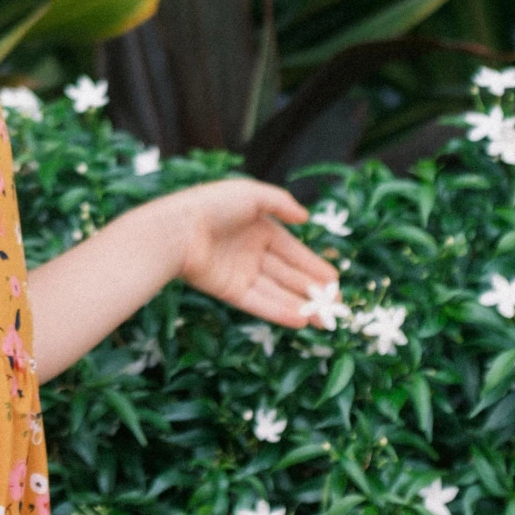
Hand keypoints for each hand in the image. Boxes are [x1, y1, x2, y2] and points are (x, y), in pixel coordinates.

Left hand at [164, 177, 342, 329]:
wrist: (176, 229)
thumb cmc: (213, 205)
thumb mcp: (251, 194)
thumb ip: (280, 203)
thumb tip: (306, 217)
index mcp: (258, 227)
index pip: (292, 250)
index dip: (313, 265)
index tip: (334, 280)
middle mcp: (251, 251)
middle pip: (288, 274)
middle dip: (313, 290)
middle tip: (337, 306)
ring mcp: (240, 272)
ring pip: (277, 292)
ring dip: (301, 306)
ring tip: (326, 320)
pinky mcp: (228, 290)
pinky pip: (259, 303)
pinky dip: (279, 312)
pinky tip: (301, 321)